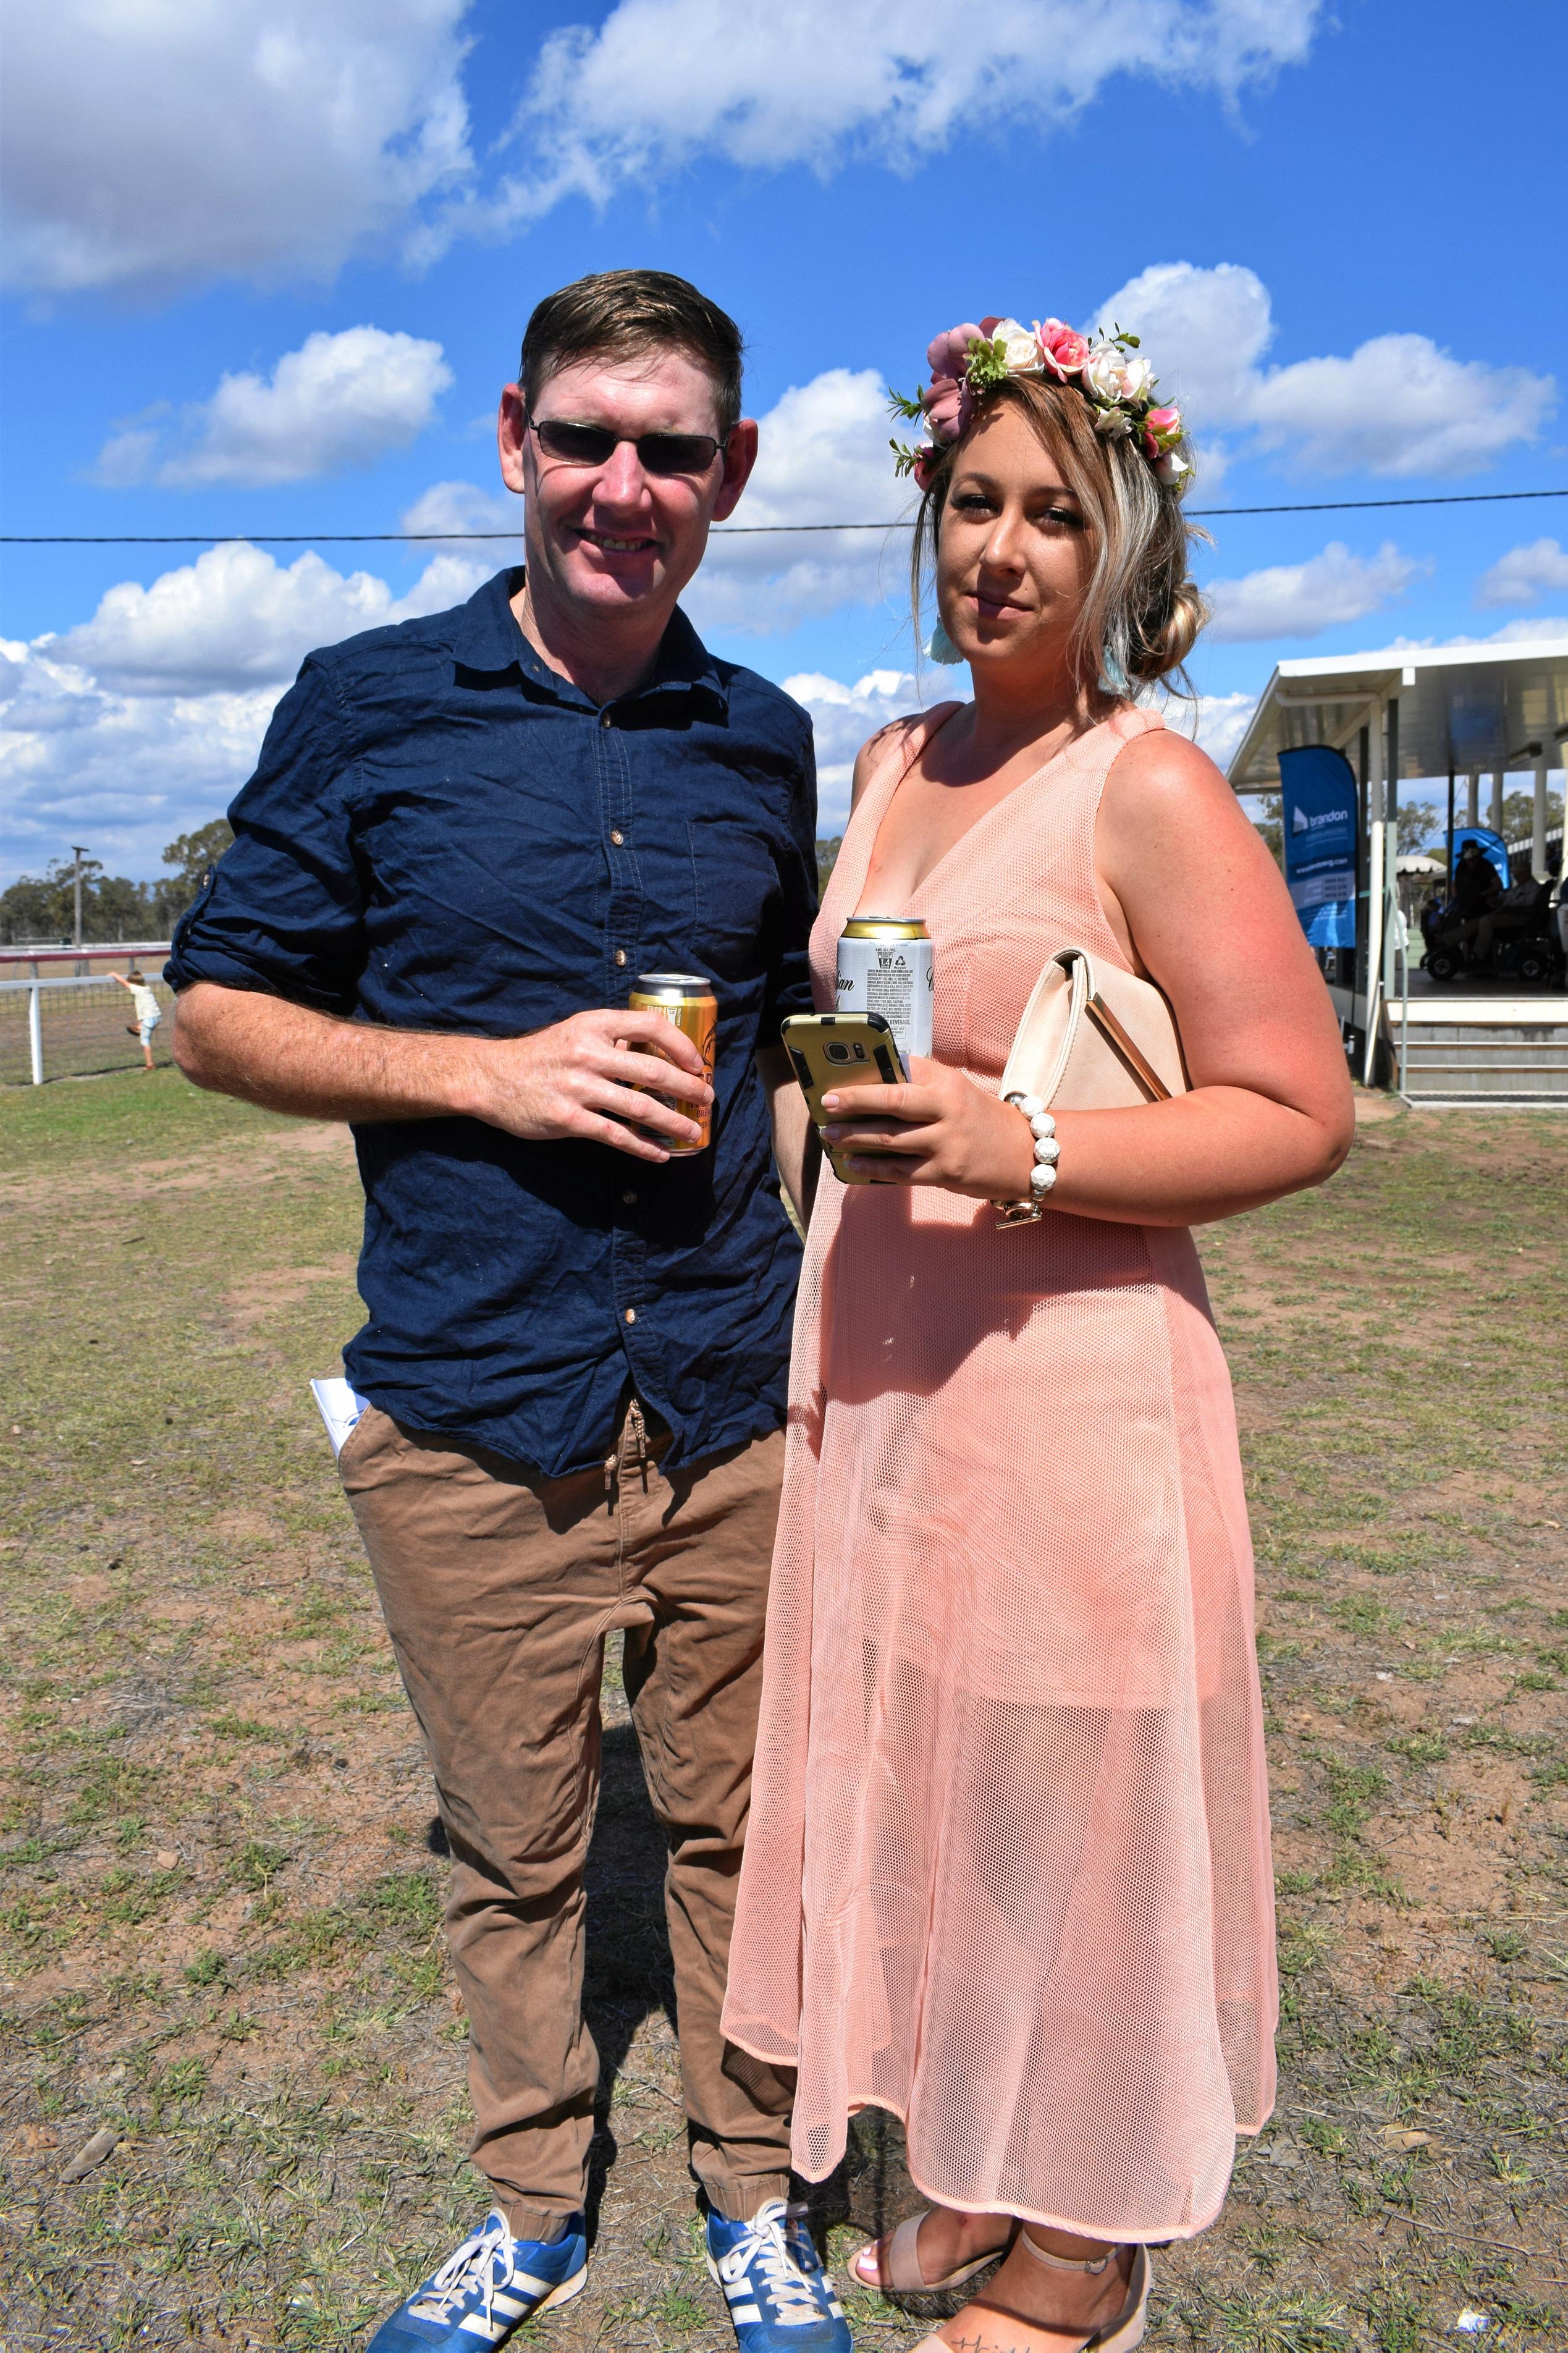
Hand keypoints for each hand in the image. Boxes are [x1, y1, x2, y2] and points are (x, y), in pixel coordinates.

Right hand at [465, 1009, 711, 1161]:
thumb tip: (655, 1053)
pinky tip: (660, 1154)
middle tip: (708, 1100)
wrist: (492, 1077)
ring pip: (639, 1106)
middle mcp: (589, 1053)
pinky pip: (616, 1135)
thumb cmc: (541, 1055)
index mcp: (594, 1025)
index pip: (650, 1026)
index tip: (698, 1064)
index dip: (681, 1045)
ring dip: (673, 1122)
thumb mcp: (575, 1033)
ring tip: (694, 1133)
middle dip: (688, 1089)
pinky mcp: (568, 1118)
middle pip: (653, 1071)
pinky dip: (643, 1147)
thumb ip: (612, 1040)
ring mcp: (578, 1087)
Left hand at [820, 1057, 1033, 1199]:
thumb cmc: (979, 1119)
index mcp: (947, 1082)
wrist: (1024, 1155)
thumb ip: (920, 1085)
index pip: (903, 1068)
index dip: (870, 1069)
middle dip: (855, 1100)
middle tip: (827, 1103)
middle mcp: (947, 1108)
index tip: (841, 1072)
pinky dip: (874, 1168)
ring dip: (856, 1137)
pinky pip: (901, 1171)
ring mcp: (947, 1142)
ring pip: (892, 1138)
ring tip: (831, 1135)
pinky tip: (852, 1165)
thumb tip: (868, 1085)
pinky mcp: (945, 1172)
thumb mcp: (956, 1091)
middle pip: (893, 1100)